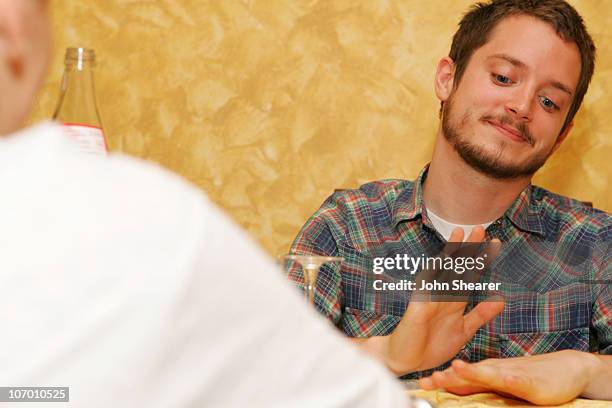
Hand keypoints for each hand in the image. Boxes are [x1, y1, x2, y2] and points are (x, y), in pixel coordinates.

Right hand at [356, 227, 503, 375]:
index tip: (495, 243)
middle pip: (458, 266)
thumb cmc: (432, 346)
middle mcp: (443, 294)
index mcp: (455, 300)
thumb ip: (480, 314)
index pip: (470, 275)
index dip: (482, 259)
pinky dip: (433, 274)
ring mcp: (429, 297)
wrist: (406, 360)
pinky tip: (441, 260)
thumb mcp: (464, 331)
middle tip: (480, 227)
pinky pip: (427, 286)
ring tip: (460, 234)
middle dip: (470, 248)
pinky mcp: (419, 305)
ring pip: (443, 270)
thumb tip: (500, 298)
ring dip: (451, 253)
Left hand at [419, 350, 610, 404]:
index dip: (441, 380)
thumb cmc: (532, 377)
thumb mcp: (501, 382)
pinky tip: (504, 378)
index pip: (460, 378)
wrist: (567, 369)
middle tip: (428, 380)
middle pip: (467, 375)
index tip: (422, 383)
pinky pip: (518, 380)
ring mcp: (512, 375)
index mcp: (487, 373)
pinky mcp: (531, 382)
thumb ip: (481, 385)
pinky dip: (509, 379)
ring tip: (457, 368)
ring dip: (473, 371)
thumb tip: (457, 388)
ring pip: (489, 373)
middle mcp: (495, 372)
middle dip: (448, 377)